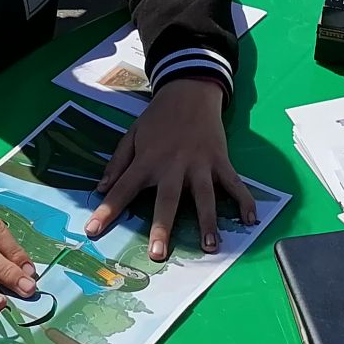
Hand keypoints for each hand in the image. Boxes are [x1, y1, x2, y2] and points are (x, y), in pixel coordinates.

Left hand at [86, 78, 254, 261]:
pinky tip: (250, 219)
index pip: (123, 188)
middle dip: (162, 227)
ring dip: (208, 221)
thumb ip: (117, 162)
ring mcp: (200, 163)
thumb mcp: (132, 134)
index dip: (107, 210)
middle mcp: (173, 164)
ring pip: (205, 196)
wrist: (190, 90)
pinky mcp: (220, 159)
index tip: (93, 231)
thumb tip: (101, 188)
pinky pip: (234, 183)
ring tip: (211, 247)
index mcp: (147, 159)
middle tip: (159, 254)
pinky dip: (244, 200)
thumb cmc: (158, 117)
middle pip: (168, 199)